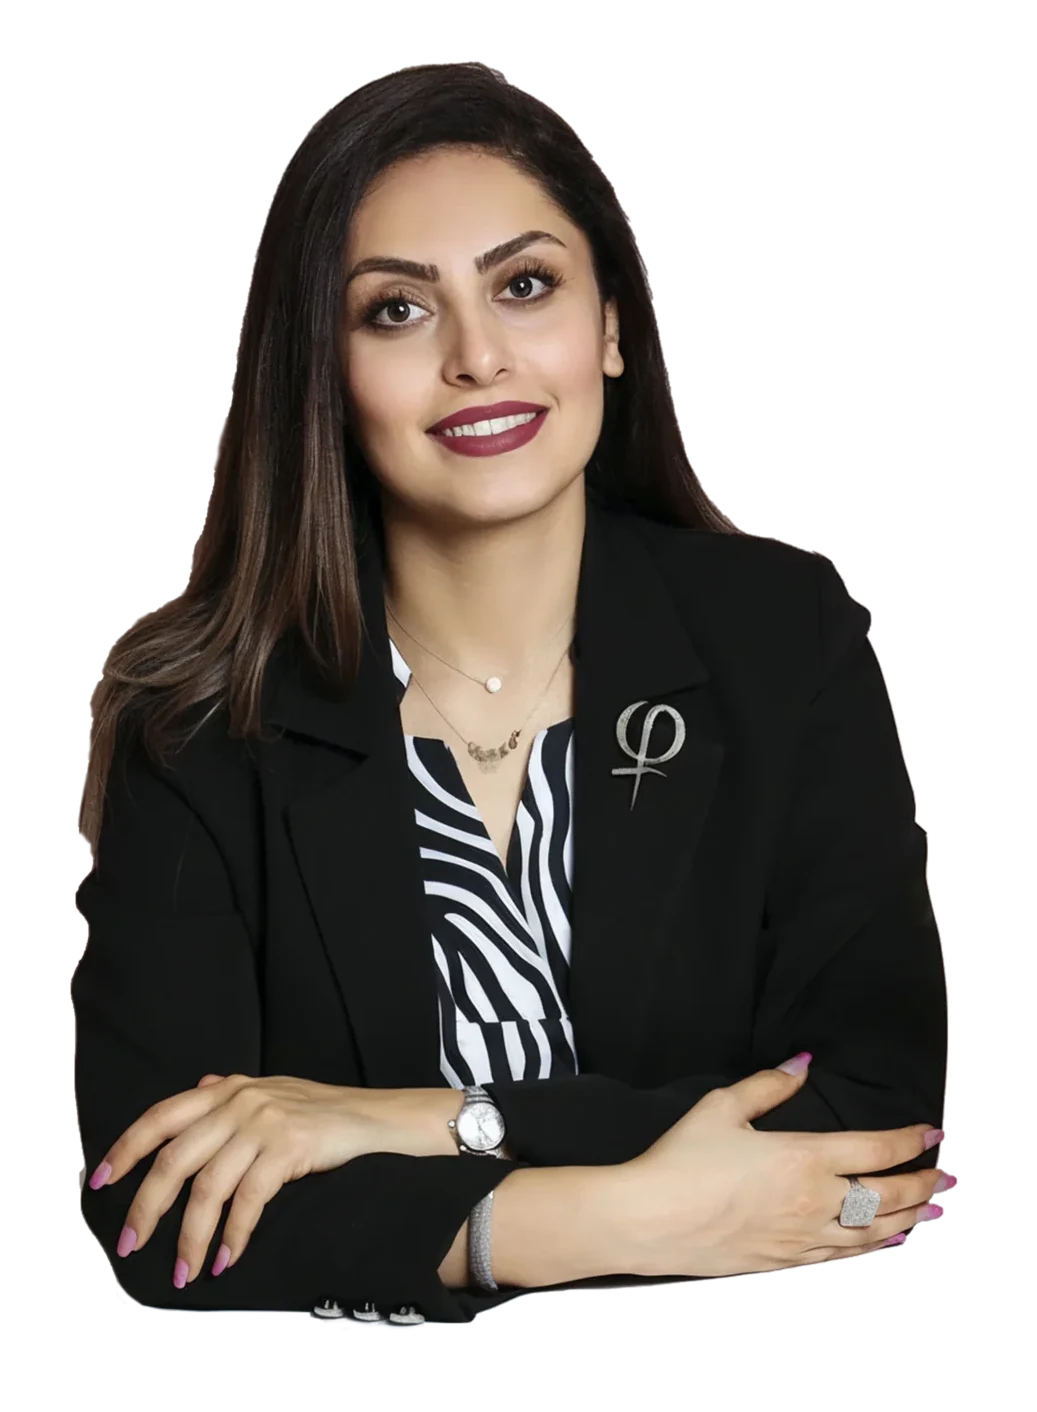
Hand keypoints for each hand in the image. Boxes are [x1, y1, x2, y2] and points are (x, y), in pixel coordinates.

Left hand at [90, 1073, 389, 1286]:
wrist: (369, 1115)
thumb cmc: (317, 1110)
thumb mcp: (267, 1092)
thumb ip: (228, 1095)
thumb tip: (195, 1089)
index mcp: (225, 1089)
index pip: (160, 1117)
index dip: (125, 1149)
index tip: (100, 1181)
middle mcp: (237, 1102)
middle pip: (175, 1159)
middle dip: (147, 1207)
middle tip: (132, 1244)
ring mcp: (262, 1124)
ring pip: (208, 1188)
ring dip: (191, 1237)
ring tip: (185, 1270)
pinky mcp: (288, 1148)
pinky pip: (248, 1200)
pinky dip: (233, 1235)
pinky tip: (227, 1257)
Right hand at [616, 1058, 947, 1278]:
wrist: (651, 1218)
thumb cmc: (679, 1166)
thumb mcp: (722, 1107)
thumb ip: (767, 1085)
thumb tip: (799, 1066)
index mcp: (802, 1158)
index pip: (874, 1149)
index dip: (908, 1140)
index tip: (926, 1133)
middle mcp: (812, 1201)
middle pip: (886, 1195)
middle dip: (922, 1184)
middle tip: (941, 1177)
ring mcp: (801, 1235)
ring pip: (872, 1232)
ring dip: (906, 1219)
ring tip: (925, 1211)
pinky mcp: (784, 1259)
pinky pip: (842, 1255)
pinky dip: (870, 1246)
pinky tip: (877, 1242)